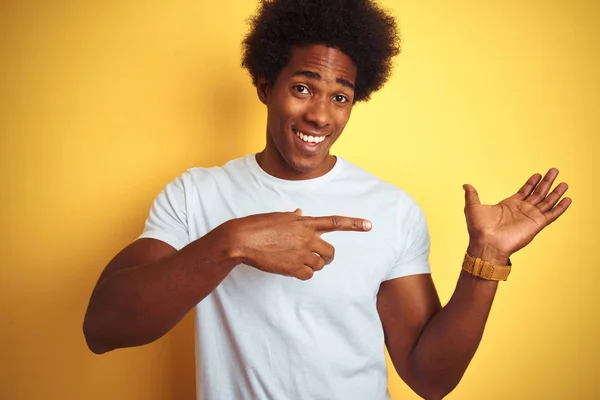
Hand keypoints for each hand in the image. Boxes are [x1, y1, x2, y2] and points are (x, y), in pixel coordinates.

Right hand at [229, 209, 371, 279]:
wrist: (242, 239)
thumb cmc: (258, 225)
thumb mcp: (278, 216)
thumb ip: (293, 218)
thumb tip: (300, 214)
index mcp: (305, 223)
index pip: (335, 222)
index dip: (354, 224)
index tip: (369, 225)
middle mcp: (307, 237)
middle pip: (330, 252)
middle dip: (327, 257)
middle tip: (320, 258)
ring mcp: (301, 253)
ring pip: (320, 265)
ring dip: (313, 265)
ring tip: (296, 261)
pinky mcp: (293, 267)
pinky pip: (308, 275)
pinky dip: (303, 273)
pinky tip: (291, 268)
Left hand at [463, 168, 571, 263]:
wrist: (486, 243)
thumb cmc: (478, 228)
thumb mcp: (473, 207)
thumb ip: (472, 195)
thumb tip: (465, 185)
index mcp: (509, 205)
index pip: (524, 191)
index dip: (531, 183)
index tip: (538, 174)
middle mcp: (521, 210)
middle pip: (538, 193)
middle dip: (546, 182)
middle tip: (554, 170)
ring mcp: (530, 217)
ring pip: (547, 202)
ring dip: (556, 192)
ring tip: (564, 183)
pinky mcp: (537, 224)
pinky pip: (552, 214)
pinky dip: (560, 207)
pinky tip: (567, 199)